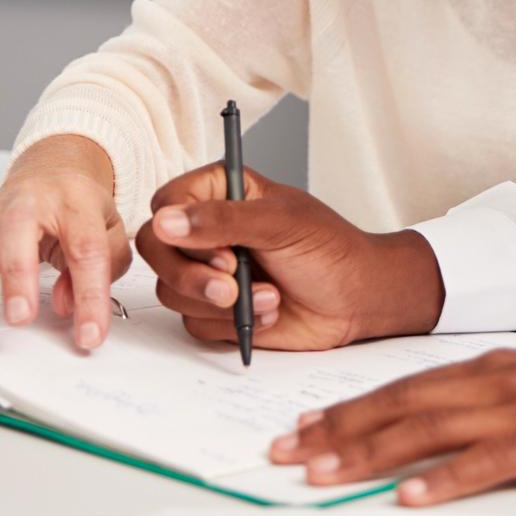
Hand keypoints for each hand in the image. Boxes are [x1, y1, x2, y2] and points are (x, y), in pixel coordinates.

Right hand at [0, 135, 131, 350]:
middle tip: (19, 316)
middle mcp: (32, 204)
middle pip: (22, 236)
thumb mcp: (111, 228)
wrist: (53, 170)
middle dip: (19, 277)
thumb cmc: (83, 206)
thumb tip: (68, 304)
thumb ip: (103, 266)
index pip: (86, 252)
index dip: (89, 296)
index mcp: (76, 203)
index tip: (89, 336)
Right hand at [135, 164, 444, 351]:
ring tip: (269, 296)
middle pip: (157, 250)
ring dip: (221, 301)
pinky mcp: (215, 311)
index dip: (178, 229)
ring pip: (172, 290)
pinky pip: (195, 322)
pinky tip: (269, 312)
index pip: (167, 203)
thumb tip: (167, 221)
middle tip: (231, 281)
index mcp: (221, 193)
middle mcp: (208, 231)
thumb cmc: (330, 250)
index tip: (218, 249)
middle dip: (192, 274)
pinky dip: (231, 322)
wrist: (358, 300)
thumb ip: (223, 220)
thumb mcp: (280, 223)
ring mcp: (209, 272)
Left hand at [268, 347, 515, 504]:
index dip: (351, 406)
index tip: (306, 423)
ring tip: (322, 473)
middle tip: (287, 450)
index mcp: (496, 367)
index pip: (406, 386)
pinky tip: (410, 496)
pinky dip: (443, 480)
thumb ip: (497, 399)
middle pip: (401, 405)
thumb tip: (449, 424)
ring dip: (369, 453)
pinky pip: (484, 463)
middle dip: (338, 429)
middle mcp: (498, 381)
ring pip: (427, 429)